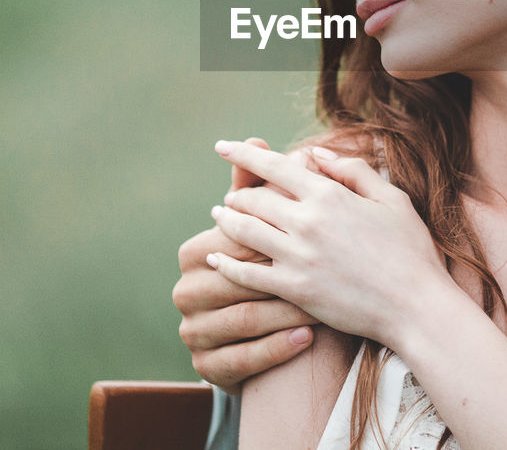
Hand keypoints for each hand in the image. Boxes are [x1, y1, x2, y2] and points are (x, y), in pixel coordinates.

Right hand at [173, 141, 315, 392]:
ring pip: (243, 320)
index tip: (311, 225)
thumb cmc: (275, 263)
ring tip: (320, 304)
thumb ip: (259, 184)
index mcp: (194, 253)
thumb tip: (256, 137)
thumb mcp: (267, 224)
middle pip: (235, 281)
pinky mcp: (209, 370)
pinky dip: (277, 348)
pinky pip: (243, 360)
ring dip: (283, 312)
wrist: (272, 330)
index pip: (233, 239)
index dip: (272, 233)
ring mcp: (194, 333)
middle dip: (278, 273)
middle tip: (320, 269)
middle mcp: (186, 293)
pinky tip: (307, 338)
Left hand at [206, 140, 452, 348]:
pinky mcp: (294, 290)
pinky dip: (226, 263)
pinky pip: (247, 274)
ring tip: (219, 215)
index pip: (273, 166)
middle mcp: (307, 222)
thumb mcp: (391, 198)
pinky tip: (215, 257)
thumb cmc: (410, 250)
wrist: (416, 307)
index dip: (243, 155)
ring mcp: (297, 257)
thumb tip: (317, 155)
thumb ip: (353, 171)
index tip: (223, 147)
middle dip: (238, 193)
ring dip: (226, 221)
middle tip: (230, 195)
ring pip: (244, 232)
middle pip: (253, 199)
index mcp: (329, 195)